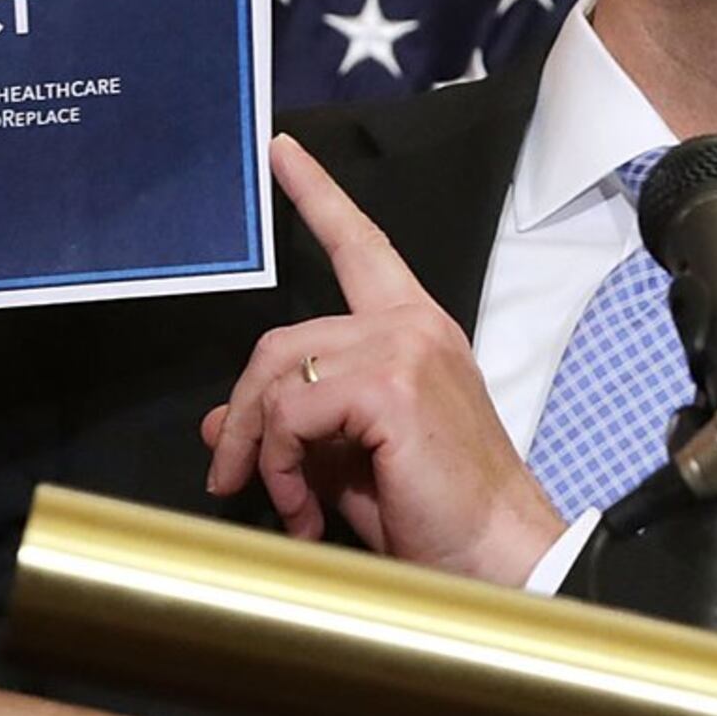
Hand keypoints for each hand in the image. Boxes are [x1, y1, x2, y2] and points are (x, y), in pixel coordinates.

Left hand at [200, 135, 566, 582]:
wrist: (496, 562)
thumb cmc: (437, 518)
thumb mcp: (348, 463)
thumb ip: (295, 429)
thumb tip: (220, 422)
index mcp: (413, 331)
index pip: (361, 247)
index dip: (317, 197)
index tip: (282, 152)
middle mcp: (411, 326)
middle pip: (280, 340)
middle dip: (242, 413)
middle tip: (229, 476)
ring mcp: (403, 349)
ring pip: (279, 376)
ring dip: (260, 450)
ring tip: (284, 505)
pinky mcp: (391, 384)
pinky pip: (292, 412)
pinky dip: (281, 468)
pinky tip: (307, 512)